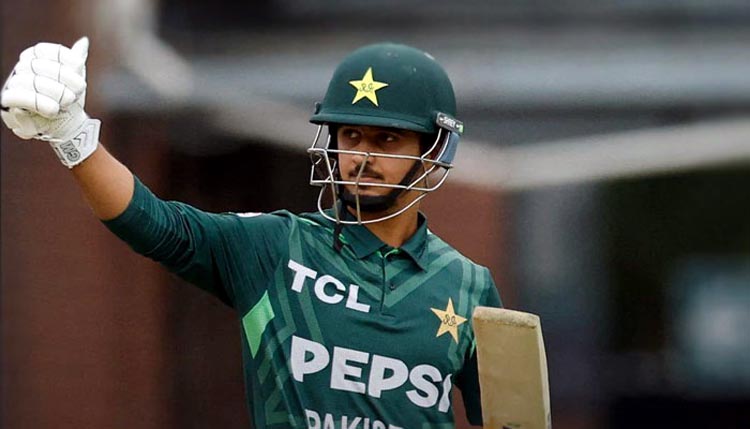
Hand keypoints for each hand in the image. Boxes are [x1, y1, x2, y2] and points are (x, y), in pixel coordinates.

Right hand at [1, 37, 100, 167]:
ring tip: (67, 101)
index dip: (64, 58)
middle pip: (38, 65)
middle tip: (75, 93)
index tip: (79, 70)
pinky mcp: (8, 102)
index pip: (45, 50)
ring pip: (28, 80)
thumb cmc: (69, 101)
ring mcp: (14, 83)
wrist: (65, 126)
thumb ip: (76, 60)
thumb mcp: (76, 79)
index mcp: (35, 59)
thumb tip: (84, 41)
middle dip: (63, 78)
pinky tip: (53, 109)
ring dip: (54, 91)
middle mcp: (22, 68)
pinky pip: (17, 97)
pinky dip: (39, 103)